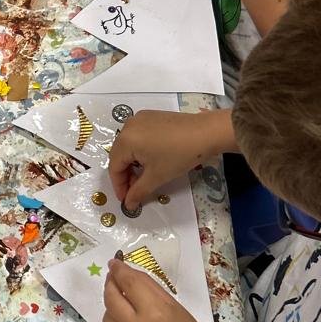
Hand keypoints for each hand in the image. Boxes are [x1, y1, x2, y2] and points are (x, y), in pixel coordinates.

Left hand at [103, 258, 222, 321]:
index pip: (129, 283)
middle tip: (113, 280)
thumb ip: (147, 288)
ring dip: (112, 308)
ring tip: (124, 306)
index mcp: (155, 311)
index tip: (114, 263)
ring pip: (107, 318)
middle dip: (110, 285)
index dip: (118, 270)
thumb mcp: (173, 305)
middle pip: (111, 298)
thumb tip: (124, 273)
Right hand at [108, 108, 230, 209]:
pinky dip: (140, 150)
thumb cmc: (180, 155)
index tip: (126, 200)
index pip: (114, 167)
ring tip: (144, 177)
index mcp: (125, 140)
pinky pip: (137, 136)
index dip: (119, 186)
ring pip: (128, 146)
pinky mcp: (150, 116)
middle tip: (135, 191)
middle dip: (125, 175)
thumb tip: (128, 205)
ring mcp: (139, 119)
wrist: (207, 132)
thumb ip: (138, 191)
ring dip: (132, 163)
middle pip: (119, 155)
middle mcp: (128, 126)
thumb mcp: (157, 177)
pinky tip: (150, 160)